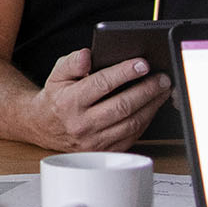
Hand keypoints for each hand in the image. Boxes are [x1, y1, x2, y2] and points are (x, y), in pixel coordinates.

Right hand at [24, 47, 162, 152]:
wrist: (44, 127)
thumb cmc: (57, 98)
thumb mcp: (57, 74)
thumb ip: (72, 62)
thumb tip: (86, 55)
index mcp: (70, 102)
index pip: (101, 84)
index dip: (124, 73)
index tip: (143, 64)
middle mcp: (81, 124)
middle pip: (122, 106)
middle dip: (147, 90)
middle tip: (162, 78)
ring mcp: (93, 141)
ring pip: (131, 123)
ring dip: (151, 106)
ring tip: (163, 90)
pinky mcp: (104, 151)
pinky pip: (131, 136)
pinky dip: (146, 120)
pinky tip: (152, 107)